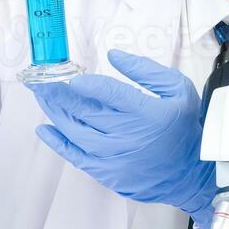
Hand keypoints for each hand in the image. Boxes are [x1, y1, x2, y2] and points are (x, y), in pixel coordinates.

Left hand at [27, 50, 215, 228]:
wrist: (188, 173)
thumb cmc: (182, 127)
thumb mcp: (178, 89)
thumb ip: (146, 70)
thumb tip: (114, 55)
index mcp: (147, 113)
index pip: (109, 94)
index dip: (86, 84)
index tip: (70, 76)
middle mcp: (128, 136)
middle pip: (86, 112)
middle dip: (59, 94)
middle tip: (40, 80)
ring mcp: (115, 157)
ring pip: (76, 132)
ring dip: (56, 113)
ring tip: (42, 97)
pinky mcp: (107, 173)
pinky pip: (76, 157)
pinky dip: (58, 143)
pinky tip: (44, 129)